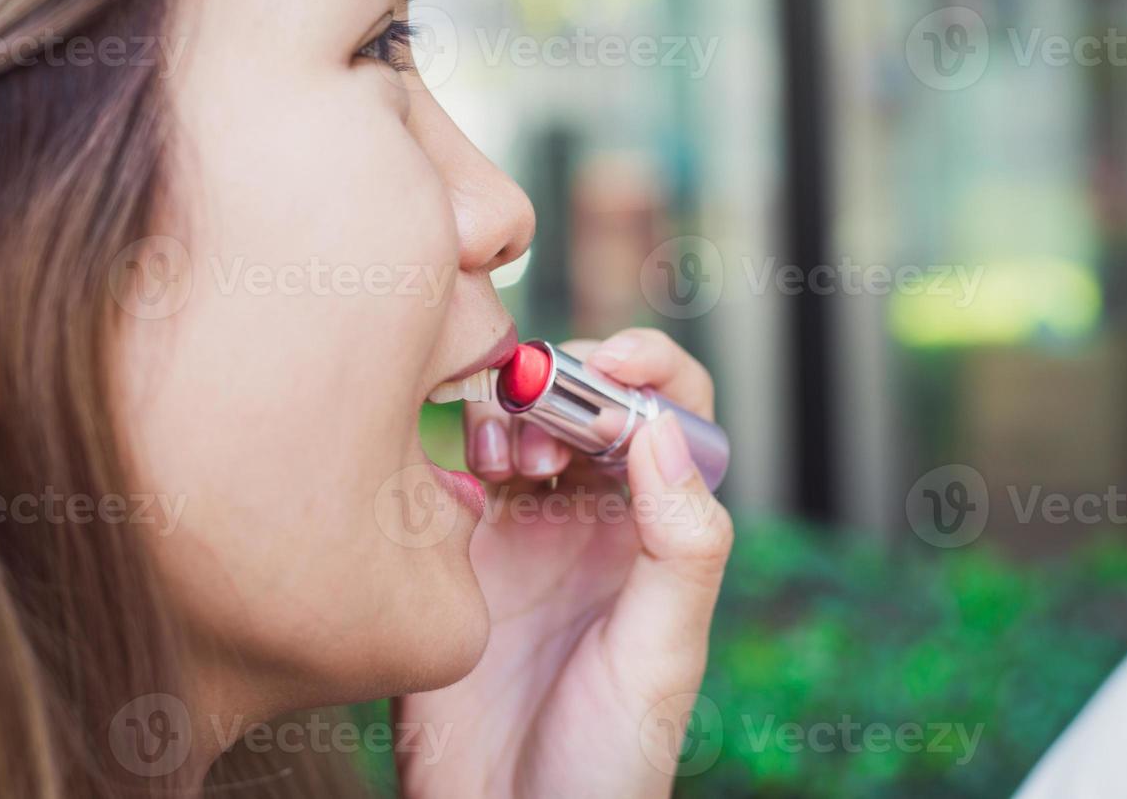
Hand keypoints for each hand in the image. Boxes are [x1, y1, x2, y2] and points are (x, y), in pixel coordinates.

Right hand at [394, 328, 732, 797]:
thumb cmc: (607, 762)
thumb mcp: (664, 654)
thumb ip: (681, 546)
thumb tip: (663, 430)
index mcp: (654, 533)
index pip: (670, 414)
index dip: (648, 371)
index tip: (610, 366)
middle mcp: (587, 520)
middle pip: (582, 401)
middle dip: (563, 384)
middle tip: (537, 418)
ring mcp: (515, 532)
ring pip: (511, 422)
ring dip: (503, 412)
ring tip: (498, 459)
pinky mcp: (451, 552)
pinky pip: (446, 468)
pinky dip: (445, 447)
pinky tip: (448, 478)